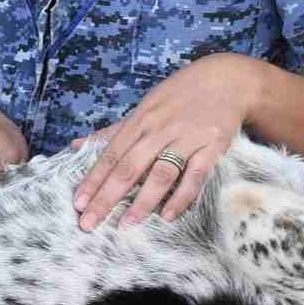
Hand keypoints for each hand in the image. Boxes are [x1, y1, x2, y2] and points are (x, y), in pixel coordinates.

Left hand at [72, 54, 265, 230]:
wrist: (227, 80)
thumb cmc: (180, 95)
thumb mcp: (145, 107)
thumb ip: (113, 131)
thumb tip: (76, 145)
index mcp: (140, 120)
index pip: (111, 155)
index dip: (93, 180)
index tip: (78, 203)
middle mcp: (159, 129)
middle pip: (129, 167)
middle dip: (107, 197)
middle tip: (90, 223)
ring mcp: (186, 137)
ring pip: (160, 173)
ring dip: (143, 201)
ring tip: (126, 224)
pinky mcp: (212, 146)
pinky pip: (195, 175)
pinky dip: (182, 196)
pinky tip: (168, 215)